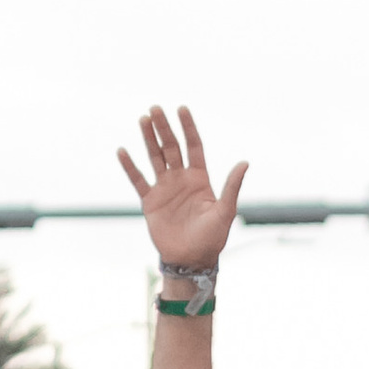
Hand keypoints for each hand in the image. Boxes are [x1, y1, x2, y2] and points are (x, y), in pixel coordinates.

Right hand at [117, 103, 246, 266]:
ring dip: (148, 139)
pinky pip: (138, 180)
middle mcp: (181, 179)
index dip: (188, 127)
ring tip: (142, 119)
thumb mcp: (224, 211)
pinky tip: (123, 150)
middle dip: (164, 128)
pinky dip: (130, 166)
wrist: (191, 260)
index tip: (182, 109)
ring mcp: (164, 188)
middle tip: (156, 108)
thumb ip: (232, 187)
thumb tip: (245, 162)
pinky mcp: (150, 201)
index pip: (193, 146)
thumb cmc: (212, 238)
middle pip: (172, 147)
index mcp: (200, 179)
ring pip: (155, 157)